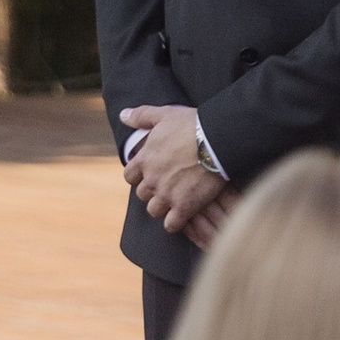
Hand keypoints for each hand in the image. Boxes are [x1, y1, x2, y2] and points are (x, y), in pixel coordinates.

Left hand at [120, 106, 227, 237]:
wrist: (217, 140)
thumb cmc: (192, 124)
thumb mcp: (164, 114)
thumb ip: (141, 116)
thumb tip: (122, 115)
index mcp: (144, 159)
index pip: (130, 176)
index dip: (140, 176)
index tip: (152, 174)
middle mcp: (152, 179)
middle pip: (143, 195)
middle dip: (153, 191)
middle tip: (168, 186)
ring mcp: (167, 194)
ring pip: (154, 210)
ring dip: (163, 207)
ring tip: (176, 201)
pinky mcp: (184, 206)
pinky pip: (171, 224)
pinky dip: (176, 222)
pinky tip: (185, 214)